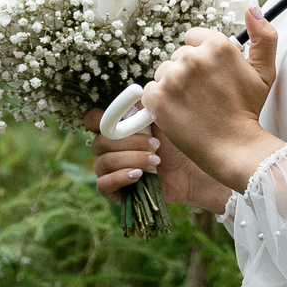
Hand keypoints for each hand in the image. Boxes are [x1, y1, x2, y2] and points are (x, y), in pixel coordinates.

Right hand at [87, 107, 234, 213]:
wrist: (194, 172)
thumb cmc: (178, 143)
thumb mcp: (162, 120)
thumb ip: (143, 109)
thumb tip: (134, 95)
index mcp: (115, 129)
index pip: (92, 121)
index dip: (99, 119)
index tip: (121, 120)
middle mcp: (108, 149)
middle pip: (99, 143)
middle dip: (128, 143)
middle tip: (155, 145)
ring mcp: (110, 171)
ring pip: (103, 163)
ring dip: (130, 159)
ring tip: (156, 160)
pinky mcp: (116, 191)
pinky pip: (103, 185)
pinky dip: (120, 178)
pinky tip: (139, 175)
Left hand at [140, 9, 283, 192]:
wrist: (234, 147)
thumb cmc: (248, 110)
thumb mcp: (265, 71)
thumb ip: (264, 36)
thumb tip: (252, 8)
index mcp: (217, 45)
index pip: (194, 38)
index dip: (203, 58)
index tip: (212, 76)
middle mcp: (192, 57)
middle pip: (178, 56)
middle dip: (188, 72)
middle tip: (205, 94)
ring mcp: (172, 77)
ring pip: (164, 72)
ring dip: (173, 85)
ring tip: (193, 104)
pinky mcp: (156, 97)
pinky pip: (150, 90)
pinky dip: (160, 101)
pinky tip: (179, 112)